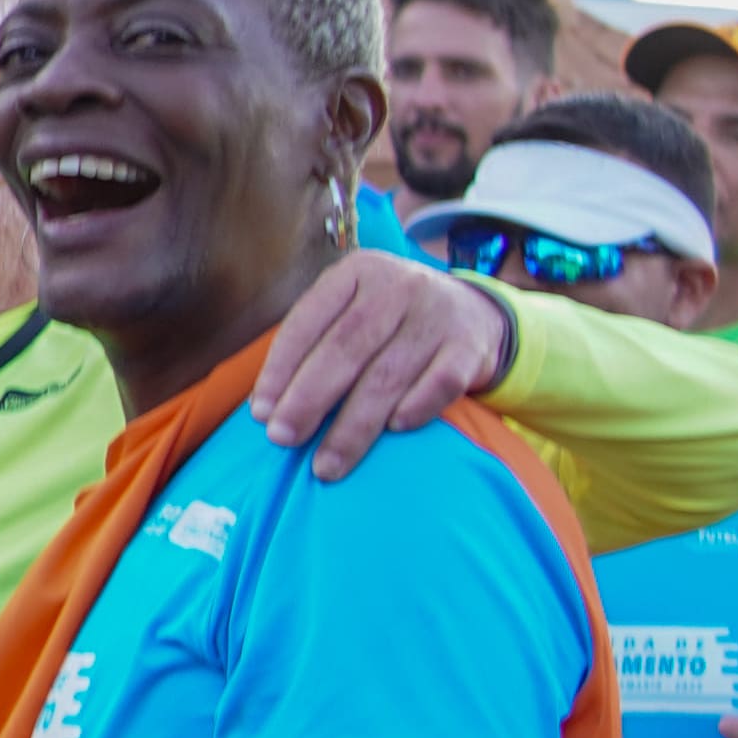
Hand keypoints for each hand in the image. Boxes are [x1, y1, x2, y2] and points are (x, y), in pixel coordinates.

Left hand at [247, 248, 508, 476]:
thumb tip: (267, 407)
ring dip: (353, 426)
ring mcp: (437, 315)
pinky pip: (441, 383)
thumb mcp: (353, 308)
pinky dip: (416, 407)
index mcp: (357, 273)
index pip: (309, 321)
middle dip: (308, 400)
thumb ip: (315, 343)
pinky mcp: (471, 346)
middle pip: (345, 349)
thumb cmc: (392, 319)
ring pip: (387, 375)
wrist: (475, 311)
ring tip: (326, 464)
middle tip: (283, 439)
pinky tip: (393, 430)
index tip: (261, 412)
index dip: (280, 368)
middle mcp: (398, 286)